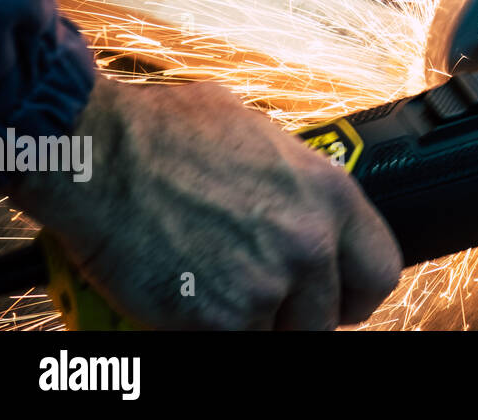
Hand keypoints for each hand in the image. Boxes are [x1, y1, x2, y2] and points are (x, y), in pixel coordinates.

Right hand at [7, 76, 401, 329]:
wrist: (98, 152)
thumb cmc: (164, 131)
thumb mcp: (256, 134)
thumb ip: (291, 179)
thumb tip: (297, 196)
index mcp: (329, 192)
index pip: (379, 268)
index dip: (352, 289)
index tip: (332, 294)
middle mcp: (311, 241)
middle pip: (328, 316)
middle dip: (297, 314)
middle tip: (263, 303)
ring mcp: (268, 284)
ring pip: (280, 336)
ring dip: (252, 325)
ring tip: (216, 296)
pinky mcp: (221, 319)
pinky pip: (233, 345)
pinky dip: (209, 334)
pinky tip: (187, 305)